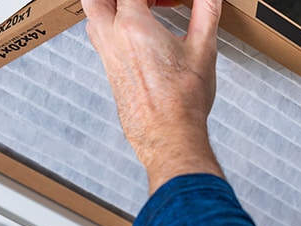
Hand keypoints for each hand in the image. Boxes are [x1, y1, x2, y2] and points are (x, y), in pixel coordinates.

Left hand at [82, 0, 223, 192]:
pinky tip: (142, 33)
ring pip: (94, 15)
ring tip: (144, 9)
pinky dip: (114, 25)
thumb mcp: (203, 49)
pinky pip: (101, 36)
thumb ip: (206, 11)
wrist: (169, 137)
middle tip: (148, 2)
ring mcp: (107, 55)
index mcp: (133, 27)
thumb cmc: (183, 102)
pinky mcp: (110, 70)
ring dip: (114, 6)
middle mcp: (112, 38)